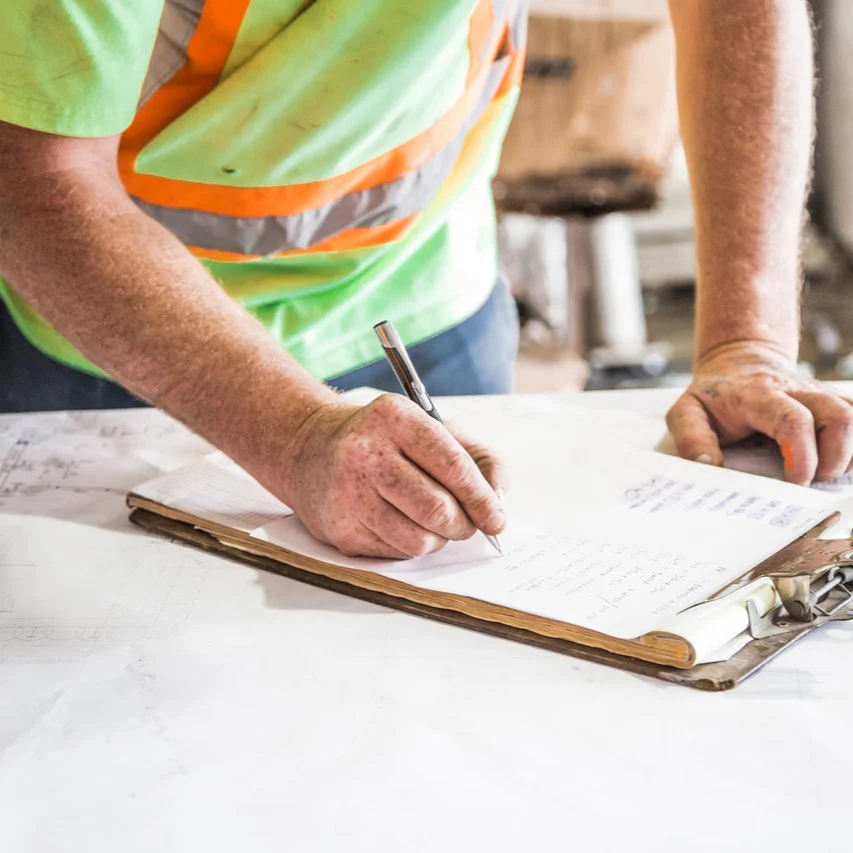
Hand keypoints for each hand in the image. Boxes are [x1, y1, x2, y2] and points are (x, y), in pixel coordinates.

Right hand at [278, 394, 506, 557]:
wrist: (312, 449)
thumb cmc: (388, 441)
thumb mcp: (435, 430)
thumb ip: (480, 459)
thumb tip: (498, 501)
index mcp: (396, 417)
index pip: (453, 466)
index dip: (482, 499)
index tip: (496, 518)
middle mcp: (365, 451)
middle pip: (437, 509)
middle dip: (464, 525)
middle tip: (467, 524)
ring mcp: (347, 492)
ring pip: (418, 540)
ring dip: (439, 539)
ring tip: (434, 522)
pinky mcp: (339, 527)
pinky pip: (395, 553)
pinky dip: (411, 545)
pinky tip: (401, 523)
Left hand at [666, 341, 852, 484]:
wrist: (738, 362)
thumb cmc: (714, 396)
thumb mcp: (686, 412)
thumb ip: (692, 439)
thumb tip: (708, 467)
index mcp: (759, 395)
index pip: (792, 420)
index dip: (802, 455)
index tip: (796, 482)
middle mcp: (798, 391)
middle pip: (840, 417)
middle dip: (835, 458)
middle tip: (812, 482)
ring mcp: (821, 395)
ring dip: (850, 454)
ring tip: (826, 474)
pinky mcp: (835, 402)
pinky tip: (842, 464)